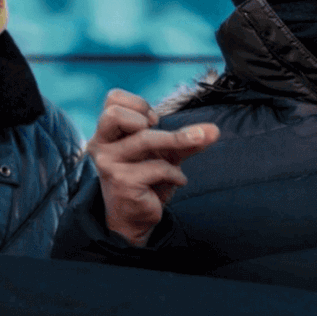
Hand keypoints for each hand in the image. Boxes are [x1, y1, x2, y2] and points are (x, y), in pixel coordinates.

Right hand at [89, 89, 218, 246]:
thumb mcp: (165, 153)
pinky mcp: (122, 182)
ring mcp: (109, 164)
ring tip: (194, 143)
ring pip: (144, 139)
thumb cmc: (146, 178)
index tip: (152, 121)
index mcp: (106, 132)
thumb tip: (214, 129)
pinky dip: (176, 174)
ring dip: (177, 140)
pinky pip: (158, 167)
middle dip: (145, 116)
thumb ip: (186, 138)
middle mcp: (101, 145)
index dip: (138, 104)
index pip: (113, 99)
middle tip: (155, 127)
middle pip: (116, 114)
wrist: (134, 216)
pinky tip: (177, 181)